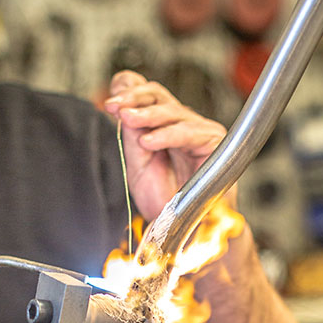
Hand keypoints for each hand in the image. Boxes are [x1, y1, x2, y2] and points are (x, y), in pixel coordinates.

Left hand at [103, 71, 231, 220]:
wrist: (183, 230)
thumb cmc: (164, 202)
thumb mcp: (138, 166)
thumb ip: (130, 135)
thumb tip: (120, 103)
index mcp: (163, 127)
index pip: (147, 97)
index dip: (129, 92)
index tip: (109, 103)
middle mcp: (182, 124)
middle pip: (158, 95)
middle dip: (133, 98)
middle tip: (113, 106)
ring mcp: (199, 130)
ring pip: (171, 110)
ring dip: (146, 114)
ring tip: (126, 119)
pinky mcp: (213, 141)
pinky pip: (189, 132)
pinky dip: (167, 135)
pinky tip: (148, 140)